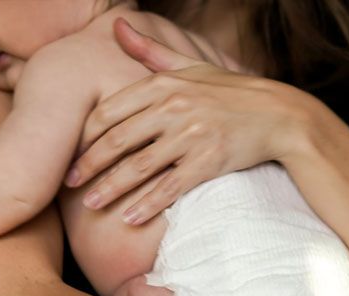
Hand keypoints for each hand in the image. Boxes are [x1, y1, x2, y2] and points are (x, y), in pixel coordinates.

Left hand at [66, 18, 307, 222]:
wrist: (279, 114)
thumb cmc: (232, 92)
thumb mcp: (192, 64)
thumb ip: (151, 49)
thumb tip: (116, 25)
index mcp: (165, 84)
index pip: (112, 110)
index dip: (86, 134)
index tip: (70, 151)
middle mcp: (175, 108)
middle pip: (120, 140)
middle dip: (90, 164)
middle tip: (69, 182)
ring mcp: (192, 137)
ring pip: (141, 167)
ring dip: (112, 188)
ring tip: (91, 204)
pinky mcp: (208, 162)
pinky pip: (170, 188)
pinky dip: (148, 204)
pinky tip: (129, 217)